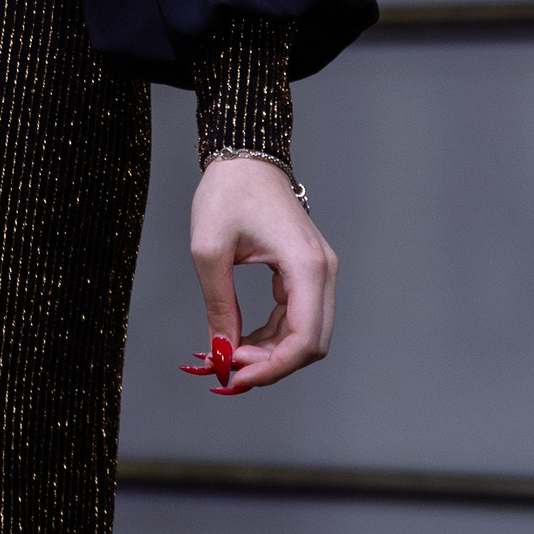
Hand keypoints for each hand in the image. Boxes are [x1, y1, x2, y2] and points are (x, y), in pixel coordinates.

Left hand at [182, 156, 336, 394]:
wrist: (245, 158)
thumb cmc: (227, 193)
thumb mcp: (209, 251)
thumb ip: (218, 305)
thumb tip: (222, 352)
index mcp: (307, 265)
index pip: (305, 339)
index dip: (272, 368)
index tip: (234, 375)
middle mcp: (324, 271)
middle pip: (312, 343)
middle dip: (272, 365)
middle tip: (229, 369)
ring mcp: (320, 271)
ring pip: (307, 334)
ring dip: (271, 354)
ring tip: (229, 354)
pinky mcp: (308, 272)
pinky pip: (298, 317)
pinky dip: (273, 337)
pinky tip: (241, 340)